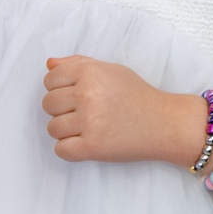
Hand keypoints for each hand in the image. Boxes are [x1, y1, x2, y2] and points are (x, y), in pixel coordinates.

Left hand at [42, 57, 192, 164]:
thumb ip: (79, 63)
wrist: (164, 123)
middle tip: (86, 113)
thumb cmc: (137, 95)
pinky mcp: (93, 146)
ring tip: (89, 128)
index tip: (78, 96)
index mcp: (90, 72)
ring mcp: (90, 121)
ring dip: (67, 131)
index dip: (60, 89)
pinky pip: (61, 150)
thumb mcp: (111, 70)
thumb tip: (49, 64)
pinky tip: (88, 142)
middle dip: (62, 110)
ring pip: (52, 128)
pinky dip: (71, 150)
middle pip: (48, 104)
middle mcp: (88, 94)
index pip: (50, 80)